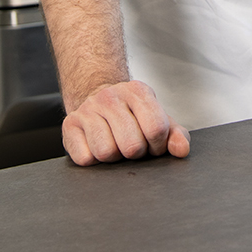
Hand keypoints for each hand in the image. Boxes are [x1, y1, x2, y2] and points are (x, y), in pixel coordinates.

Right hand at [62, 81, 190, 165]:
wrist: (99, 99)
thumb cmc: (133, 115)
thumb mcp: (157, 119)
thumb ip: (175, 135)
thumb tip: (181, 151)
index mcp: (138, 91)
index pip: (156, 128)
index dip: (158, 146)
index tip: (153, 145)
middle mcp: (111, 96)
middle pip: (132, 146)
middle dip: (136, 154)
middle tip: (132, 145)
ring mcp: (88, 109)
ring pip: (107, 153)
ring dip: (114, 158)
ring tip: (115, 145)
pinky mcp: (70, 124)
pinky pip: (86, 158)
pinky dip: (93, 160)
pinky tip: (97, 146)